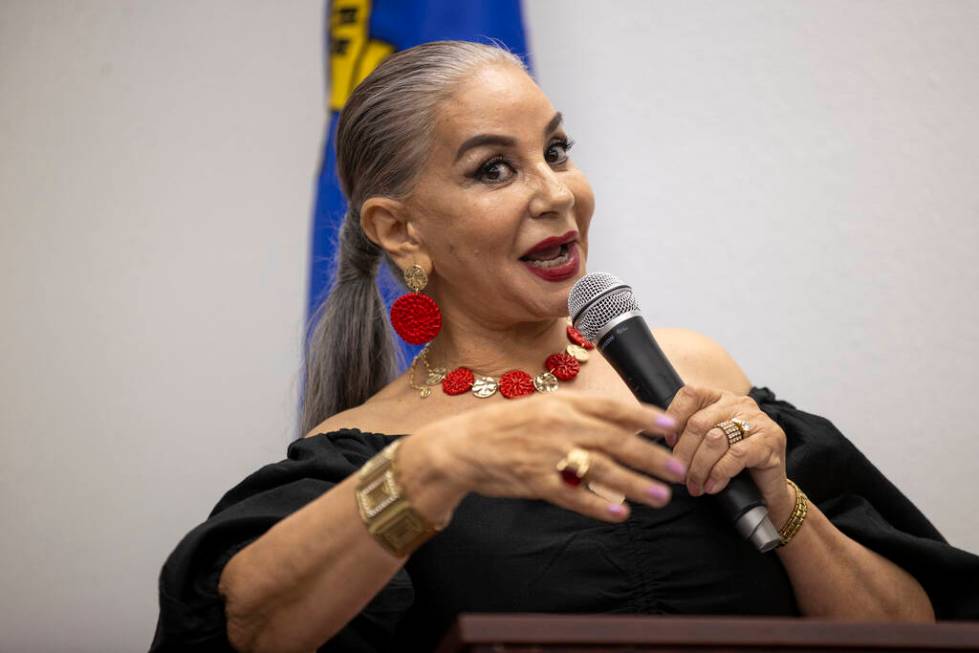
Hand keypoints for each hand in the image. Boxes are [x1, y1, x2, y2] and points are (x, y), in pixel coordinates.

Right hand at [410, 391, 686, 522]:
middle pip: (615, 441)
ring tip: (660, 497)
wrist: (460, 446)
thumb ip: (575, 413)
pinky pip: (574, 497)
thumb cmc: (502, 427)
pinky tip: (620, 515)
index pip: (612, 408)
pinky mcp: (536, 481)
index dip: (644, 417)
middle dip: (651, 456)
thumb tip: (616, 421)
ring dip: (635, 484)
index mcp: (561, 403)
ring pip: (602, 470)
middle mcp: (558, 425)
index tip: (671, 426)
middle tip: (678, 468)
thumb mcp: (539, 407)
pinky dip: (598, 506)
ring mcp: (548, 454)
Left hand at [665, 386, 793, 518]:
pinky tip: (713, 486)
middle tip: (679, 476)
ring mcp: (757, 421)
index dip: (674, 417)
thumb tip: (650, 436)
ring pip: (715, 439)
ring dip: (699, 467)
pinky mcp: (770, 441)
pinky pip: (736, 455)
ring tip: (695, 485)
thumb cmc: (732, 467)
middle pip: (699, 423)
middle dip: (684, 453)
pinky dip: (719, 473)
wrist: (768, 491)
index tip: (668, 442)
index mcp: (720, 398)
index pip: (690, 394)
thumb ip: (687, 435)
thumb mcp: (706, 444)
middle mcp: (739, 404)